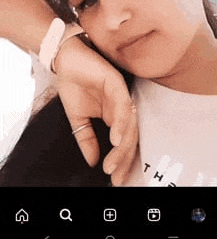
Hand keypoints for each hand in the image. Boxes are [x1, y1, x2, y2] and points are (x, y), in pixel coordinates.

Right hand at [54, 35, 137, 186]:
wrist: (64, 60)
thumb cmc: (72, 84)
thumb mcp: (77, 119)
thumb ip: (86, 138)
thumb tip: (92, 161)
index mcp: (114, 114)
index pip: (123, 140)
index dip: (121, 160)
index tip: (114, 178)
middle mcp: (121, 106)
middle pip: (130, 135)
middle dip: (123, 158)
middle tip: (115, 175)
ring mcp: (121, 94)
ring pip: (129, 123)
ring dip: (122, 145)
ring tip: (113, 162)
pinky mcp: (116, 83)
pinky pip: (123, 105)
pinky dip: (121, 123)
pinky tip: (115, 138)